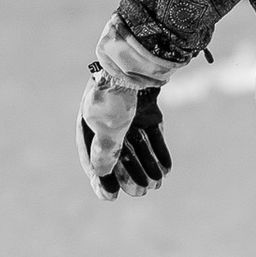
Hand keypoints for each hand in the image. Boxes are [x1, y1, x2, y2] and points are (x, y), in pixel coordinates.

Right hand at [77, 23, 179, 203]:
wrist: (141, 59)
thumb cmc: (117, 94)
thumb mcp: (108, 128)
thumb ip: (106, 152)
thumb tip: (101, 175)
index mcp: (89, 123)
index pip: (92, 158)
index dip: (101, 180)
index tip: (112, 197)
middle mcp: (107, 120)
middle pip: (117, 155)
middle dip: (128, 175)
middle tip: (141, 192)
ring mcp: (129, 114)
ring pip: (136, 147)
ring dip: (145, 167)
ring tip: (156, 184)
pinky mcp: (148, 109)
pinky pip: (152, 136)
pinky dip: (157, 152)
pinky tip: (166, 169)